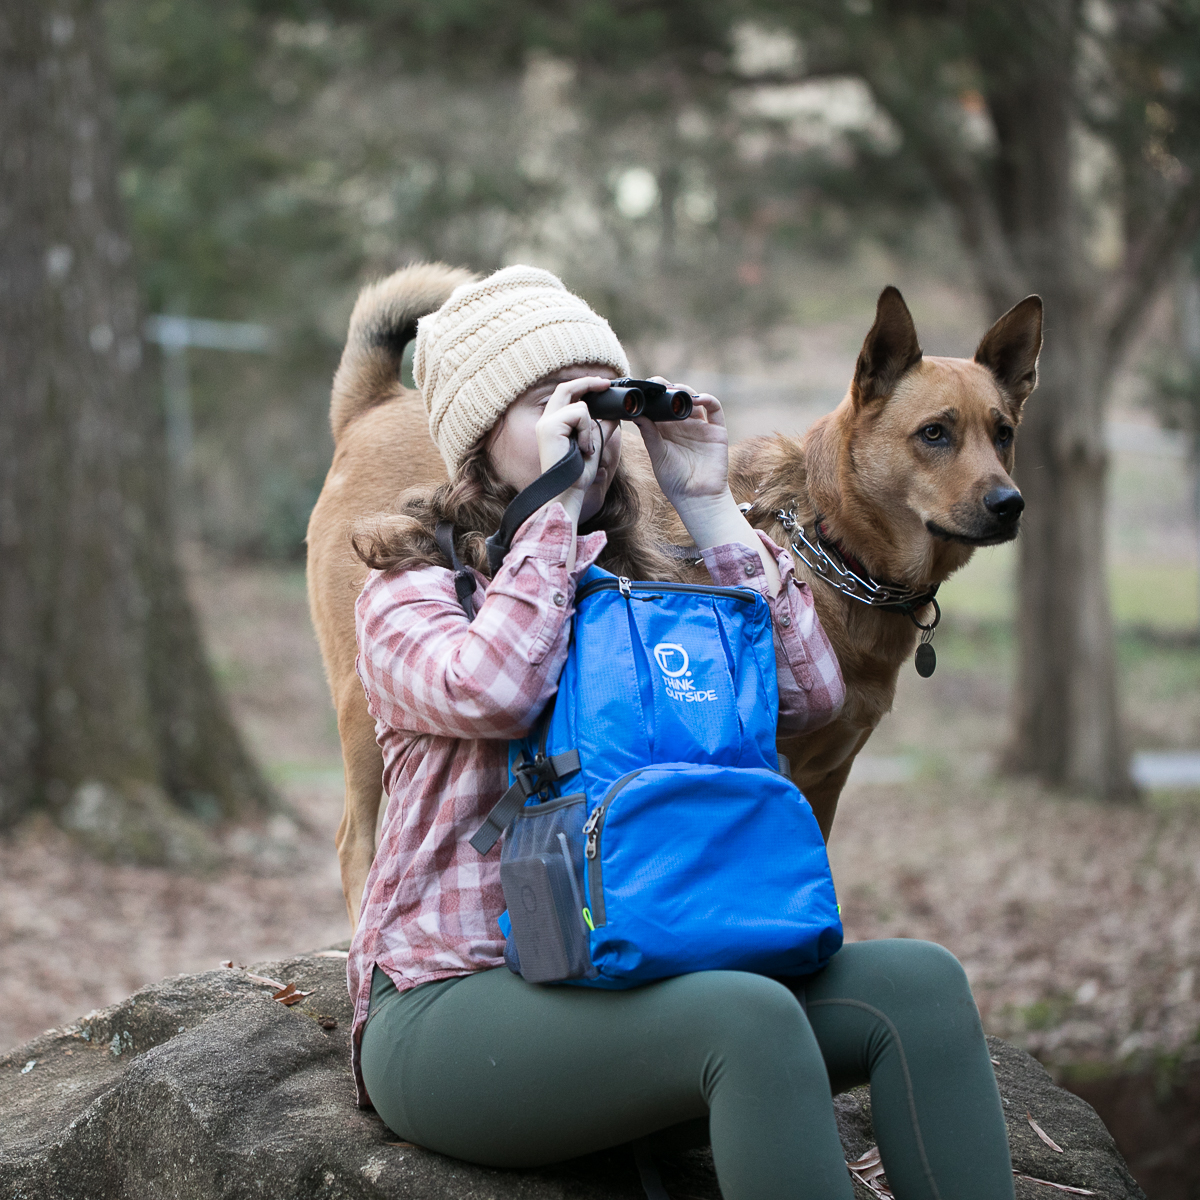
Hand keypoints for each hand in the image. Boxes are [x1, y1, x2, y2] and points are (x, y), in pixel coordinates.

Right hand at [535, 376, 618, 521]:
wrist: (568, 491)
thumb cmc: (578, 473)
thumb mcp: (594, 443)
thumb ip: (602, 426)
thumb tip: (616, 414)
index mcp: (553, 424)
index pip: (565, 394)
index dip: (583, 385)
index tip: (603, 384)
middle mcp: (546, 421)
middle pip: (565, 388)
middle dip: (587, 382)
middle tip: (606, 383)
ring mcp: (546, 423)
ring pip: (579, 406)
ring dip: (590, 427)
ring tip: (587, 448)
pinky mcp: (550, 427)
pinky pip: (579, 415)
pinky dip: (587, 431)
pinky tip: (583, 448)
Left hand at [637, 379, 778, 589]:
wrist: (697, 497)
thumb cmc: (674, 480)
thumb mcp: (657, 454)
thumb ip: (649, 433)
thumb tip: (636, 413)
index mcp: (665, 430)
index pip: (658, 406)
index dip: (652, 395)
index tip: (642, 387)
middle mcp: (682, 426)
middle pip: (676, 399)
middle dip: (667, 388)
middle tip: (657, 384)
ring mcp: (700, 427)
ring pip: (694, 400)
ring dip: (685, 391)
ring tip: (675, 390)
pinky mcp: (716, 431)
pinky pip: (714, 409)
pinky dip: (708, 399)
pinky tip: (697, 399)